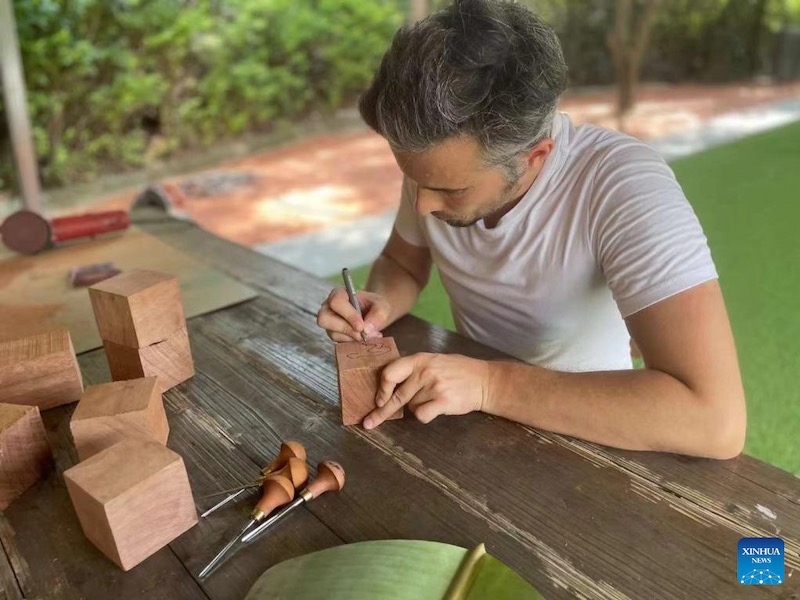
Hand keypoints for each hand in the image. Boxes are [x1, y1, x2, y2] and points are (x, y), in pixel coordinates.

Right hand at [317, 287, 391, 341]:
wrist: (376, 315)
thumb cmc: (376, 306)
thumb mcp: (382, 306)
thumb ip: (378, 314)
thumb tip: (366, 330)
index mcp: (339, 294)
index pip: (336, 303)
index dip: (348, 315)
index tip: (361, 326)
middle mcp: (329, 307)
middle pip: (324, 319)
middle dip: (345, 329)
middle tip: (362, 334)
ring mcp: (329, 323)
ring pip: (332, 333)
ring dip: (351, 338)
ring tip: (369, 336)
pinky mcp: (334, 335)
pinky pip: (338, 342)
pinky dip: (353, 343)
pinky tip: (364, 339)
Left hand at [363, 353, 489, 428]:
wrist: (485, 381)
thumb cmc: (458, 371)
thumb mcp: (434, 361)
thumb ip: (413, 369)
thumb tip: (388, 386)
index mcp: (420, 359)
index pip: (390, 372)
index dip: (381, 388)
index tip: (378, 400)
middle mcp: (425, 371)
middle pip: (396, 396)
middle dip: (381, 412)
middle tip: (369, 423)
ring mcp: (434, 386)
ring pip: (411, 406)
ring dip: (417, 407)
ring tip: (434, 398)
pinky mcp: (442, 401)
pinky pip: (421, 415)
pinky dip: (425, 415)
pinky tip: (437, 408)